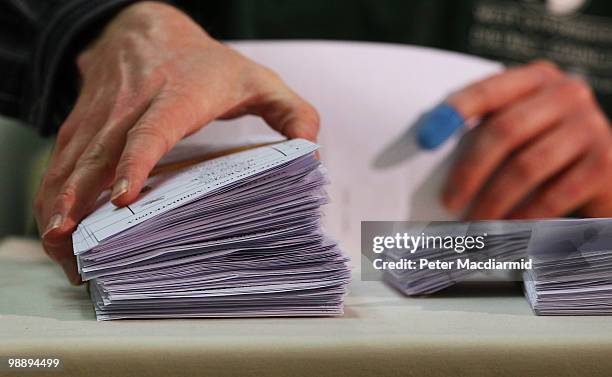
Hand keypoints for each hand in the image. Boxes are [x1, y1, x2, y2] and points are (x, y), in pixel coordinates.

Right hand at [33, 2, 319, 283]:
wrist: (147, 27)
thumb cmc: (204, 62)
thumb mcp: (258, 80)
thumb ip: (294, 114)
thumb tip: (310, 154)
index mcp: (178, 95)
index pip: (153, 129)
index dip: (136, 161)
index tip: (125, 197)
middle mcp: (133, 104)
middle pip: (101, 151)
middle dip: (82, 196)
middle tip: (71, 240)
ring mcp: (103, 113)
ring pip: (74, 157)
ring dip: (60, 200)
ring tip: (57, 242)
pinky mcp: (84, 120)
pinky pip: (64, 156)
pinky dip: (53, 188)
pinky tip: (51, 220)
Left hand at [442, 61, 611, 219]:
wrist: (604, 170)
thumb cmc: (545, 147)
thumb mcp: (521, 125)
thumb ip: (487, 126)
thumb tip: (429, 147)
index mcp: (536, 78)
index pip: (487, 91)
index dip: (454, 113)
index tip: (425, 139)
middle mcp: (566, 93)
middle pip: (504, 131)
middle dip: (469, 171)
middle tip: (449, 202)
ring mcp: (590, 126)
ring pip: (525, 166)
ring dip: (492, 200)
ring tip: (474, 223)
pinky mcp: (603, 162)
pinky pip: (553, 195)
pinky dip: (523, 216)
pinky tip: (506, 228)